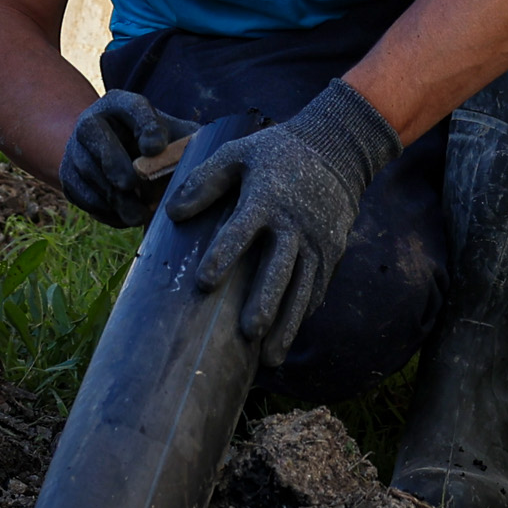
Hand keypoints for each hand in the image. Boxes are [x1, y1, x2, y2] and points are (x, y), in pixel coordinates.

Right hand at [57, 90, 197, 227]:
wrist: (125, 162)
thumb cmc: (159, 148)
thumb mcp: (176, 138)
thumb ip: (188, 143)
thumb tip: (200, 157)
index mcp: (122, 104)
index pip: (133, 107)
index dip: (144, 126)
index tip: (157, 148)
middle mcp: (92, 120)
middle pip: (95, 134)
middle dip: (113, 161)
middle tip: (130, 184)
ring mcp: (75, 148)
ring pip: (86, 169)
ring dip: (110, 194)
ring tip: (138, 213)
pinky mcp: (68, 176)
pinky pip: (79, 194)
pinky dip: (101, 209)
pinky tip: (124, 217)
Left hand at [166, 79, 401, 365]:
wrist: (336, 149)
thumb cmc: (276, 154)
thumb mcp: (238, 154)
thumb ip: (205, 181)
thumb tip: (171, 213)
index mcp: (266, 198)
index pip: (242, 230)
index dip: (223, 254)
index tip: (203, 282)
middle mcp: (294, 224)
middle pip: (279, 268)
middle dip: (266, 302)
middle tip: (250, 333)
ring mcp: (317, 241)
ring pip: (302, 288)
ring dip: (287, 324)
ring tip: (270, 358)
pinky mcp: (332, 251)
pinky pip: (318, 287)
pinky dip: (303, 312)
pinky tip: (288, 335)